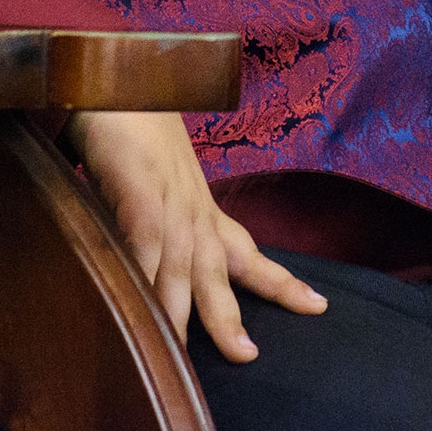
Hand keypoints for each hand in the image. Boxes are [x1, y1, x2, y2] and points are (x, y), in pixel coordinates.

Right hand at [62, 110, 326, 361]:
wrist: (113, 73)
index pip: (247, 252)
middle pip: (216, 273)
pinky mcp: (136, 189)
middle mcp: (191, 207)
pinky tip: (142, 304)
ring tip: (182, 356)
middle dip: (229, 319)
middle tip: (247, 357)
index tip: (319, 307)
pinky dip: (143, 276)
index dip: (281, 283)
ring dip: (180, 315)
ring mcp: (166, 198)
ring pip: (180, 268)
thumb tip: (149, 264)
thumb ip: (155, 221)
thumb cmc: (130, 127)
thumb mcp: (153, 180)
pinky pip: (144, 242)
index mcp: (200, 207)